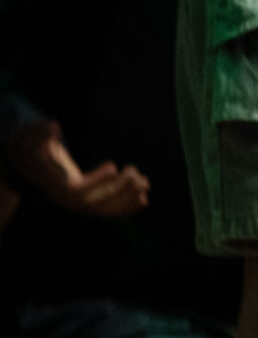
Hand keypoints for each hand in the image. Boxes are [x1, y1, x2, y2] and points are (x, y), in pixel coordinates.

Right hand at [4, 118, 149, 219]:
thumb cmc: (35, 147)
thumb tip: (54, 126)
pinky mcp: (88, 203)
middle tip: (135, 172)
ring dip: (127, 199)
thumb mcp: (33, 136)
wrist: (33, 164)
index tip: (113, 166)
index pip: (78, 190)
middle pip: (95, 204)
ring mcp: (79, 204)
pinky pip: (108, 211)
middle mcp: (68, 199)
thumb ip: (41, 131)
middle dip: (118, 190)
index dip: (97, 181)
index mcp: (56, 184)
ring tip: (145, 182)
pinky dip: (126, 208)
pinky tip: (144, 200)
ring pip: (105, 210)